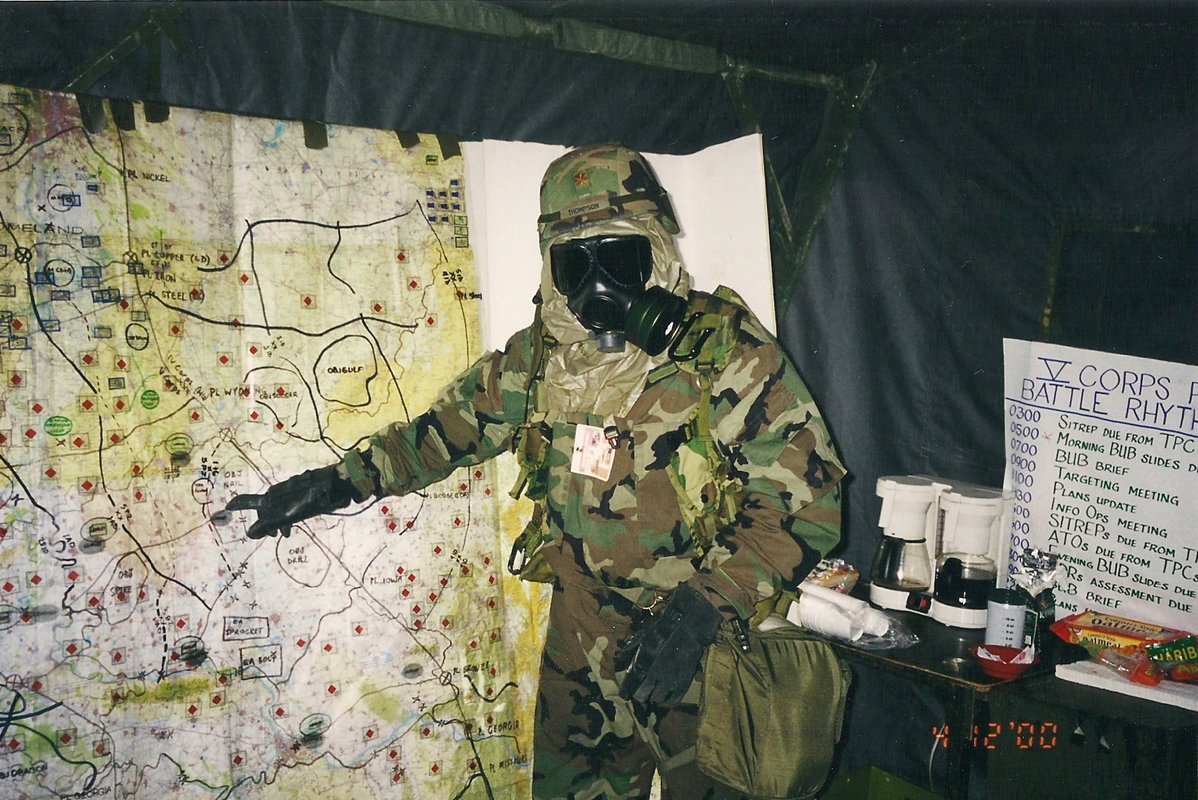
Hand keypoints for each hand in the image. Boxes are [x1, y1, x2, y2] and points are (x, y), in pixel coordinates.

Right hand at [223, 464, 356, 538]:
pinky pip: (291, 505)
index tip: (226, 507)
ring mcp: (292, 490)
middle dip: (266, 522)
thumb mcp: (287, 515)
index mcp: (270, 496)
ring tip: (288, 533)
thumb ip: (268, 525)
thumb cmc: (309, 501)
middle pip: (265, 508)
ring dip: (279, 521)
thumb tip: (250, 534)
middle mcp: (278, 492)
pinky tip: (298, 522)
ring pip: (279, 508)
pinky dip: (290, 515)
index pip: (248, 501)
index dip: (237, 505)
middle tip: (274, 535)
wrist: (335, 486)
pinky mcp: (304, 491)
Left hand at [618, 584, 723, 704]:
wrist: (688, 626)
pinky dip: (669, 699)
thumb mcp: (644, 636)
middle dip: (639, 695)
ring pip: (657, 698)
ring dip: (653, 697)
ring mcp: (670, 678)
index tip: (624, 695)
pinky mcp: (684, 680)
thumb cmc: (664, 628)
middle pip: (643, 694)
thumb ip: (630, 649)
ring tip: (653, 694)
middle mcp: (655, 673)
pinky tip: (666, 696)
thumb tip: (617, 659)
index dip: (626, 690)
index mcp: (644, 661)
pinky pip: (675, 697)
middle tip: (639, 695)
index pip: (631, 682)